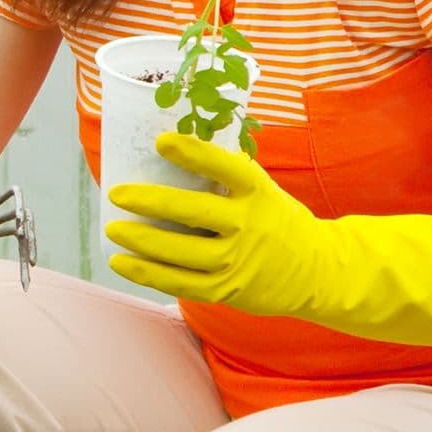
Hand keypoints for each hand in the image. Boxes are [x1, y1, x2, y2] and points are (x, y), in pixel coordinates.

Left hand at [105, 133, 431, 346]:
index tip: (161, 141)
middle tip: (116, 194)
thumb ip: (227, 178)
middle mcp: (248, 225)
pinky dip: (146, 273)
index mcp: (258, 192)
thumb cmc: (280, 221)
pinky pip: (178, 282)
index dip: (191, 153)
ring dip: (140, 241)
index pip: (223, 166)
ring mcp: (236, 261)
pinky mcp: (226, 290)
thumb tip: (176, 150)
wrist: (319, 272)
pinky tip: (122, 263)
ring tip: (112, 229)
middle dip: (148, 202)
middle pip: (190, 212)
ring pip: (177, 252)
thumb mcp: (264, 191)